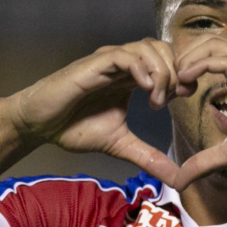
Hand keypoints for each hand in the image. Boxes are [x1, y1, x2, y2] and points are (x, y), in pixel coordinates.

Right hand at [9, 39, 188, 184]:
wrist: (40, 125)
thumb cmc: (74, 127)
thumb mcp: (120, 145)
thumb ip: (149, 157)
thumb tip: (177, 178)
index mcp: (132, 78)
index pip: (169, 62)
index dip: (183, 76)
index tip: (186, 99)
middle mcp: (124, 64)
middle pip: (165, 49)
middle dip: (176, 73)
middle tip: (172, 100)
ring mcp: (110, 61)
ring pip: (149, 48)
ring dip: (162, 74)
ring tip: (156, 101)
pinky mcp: (95, 64)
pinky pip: (126, 55)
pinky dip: (142, 69)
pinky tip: (145, 91)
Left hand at [170, 37, 226, 188]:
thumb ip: (206, 160)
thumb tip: (181, 179)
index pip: (211, 52)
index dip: (187, 65)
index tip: (174, 91)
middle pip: (209, 41)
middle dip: (183, 57)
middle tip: (170, 84)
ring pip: (214, 46)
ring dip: (188, 61)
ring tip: (176, 83)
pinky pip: (224, 61)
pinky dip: (200, 66)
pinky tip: (187, 81)